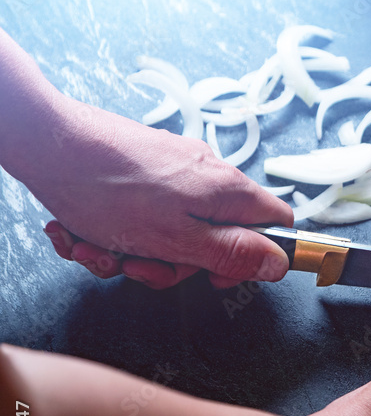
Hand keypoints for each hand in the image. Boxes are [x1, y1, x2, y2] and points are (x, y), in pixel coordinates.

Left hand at [21, 99, 291, 288]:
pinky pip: (141, 213)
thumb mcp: (179, 239)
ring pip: (171, 228)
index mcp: (226, 190)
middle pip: (214, 235)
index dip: (256, 257)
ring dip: (131, 250)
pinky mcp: (141, 167)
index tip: (218, 275)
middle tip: (140, 267)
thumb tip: (278, 264)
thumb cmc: (108, 189)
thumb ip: (232, 254)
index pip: (275, 223)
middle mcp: (206, 174)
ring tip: (96, 248)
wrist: (46, 140)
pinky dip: (111, 231)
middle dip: (173, 262)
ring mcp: (173, 169)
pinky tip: (81, 232)